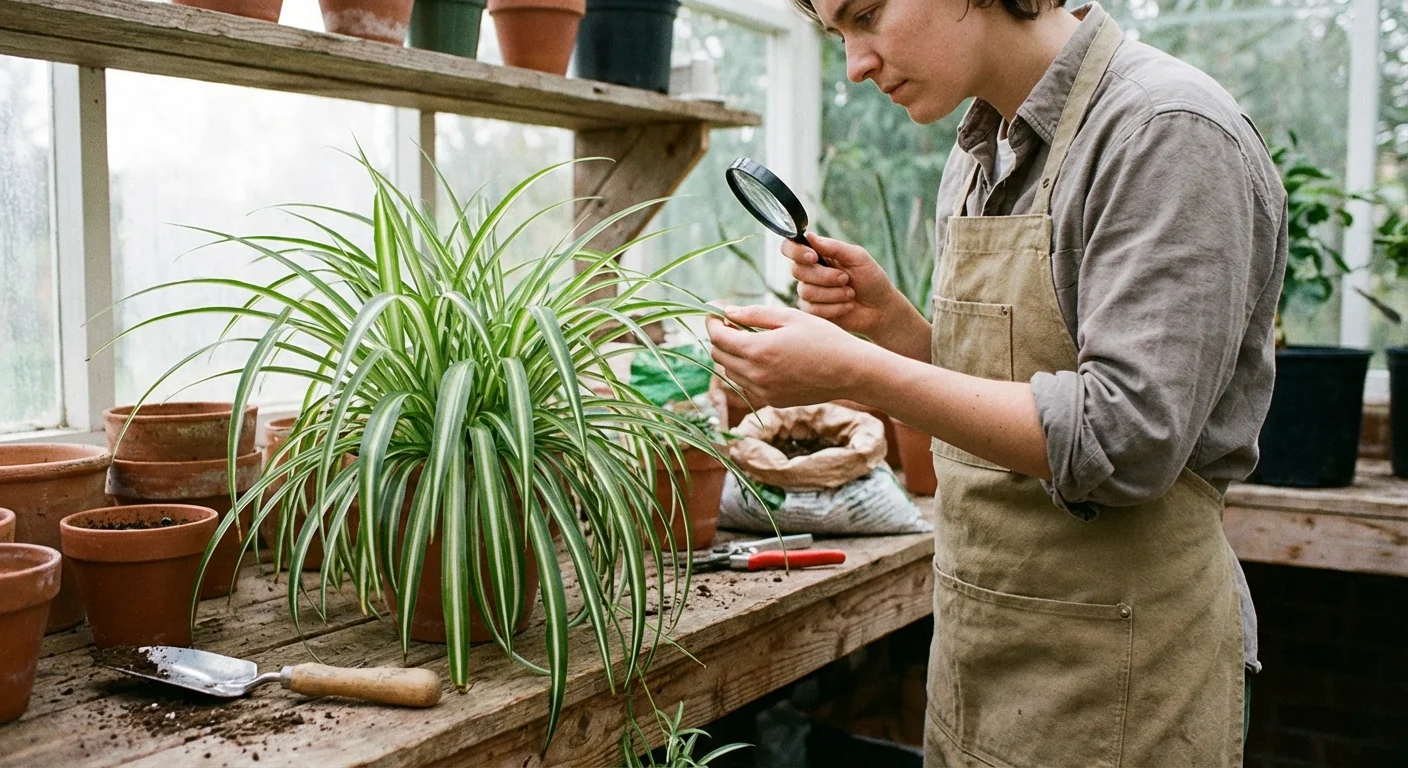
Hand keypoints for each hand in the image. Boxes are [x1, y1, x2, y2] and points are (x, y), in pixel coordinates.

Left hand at [706, 304, 865, 407]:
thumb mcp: (790, 317)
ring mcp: (763, 391)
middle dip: (720, 337)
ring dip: (732, 355)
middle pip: (718, 356)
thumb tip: (726, 312)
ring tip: (751, 339)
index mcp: (758, 350)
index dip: (711, 322)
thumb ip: (754, 315)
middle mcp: (755, 375)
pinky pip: (747, 384)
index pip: (717, 337)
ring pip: (730, 372)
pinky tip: (766, 358)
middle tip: (733, 323)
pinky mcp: (772, 401)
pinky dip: (747, 370)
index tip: (715, 312)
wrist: (851, 372)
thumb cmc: (824, 338)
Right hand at [784, 233, 905, 336]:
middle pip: (797, 270)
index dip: (796, 252)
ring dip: (834, 293)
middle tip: (846, 279)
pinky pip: (813, 309)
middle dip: (824, 276)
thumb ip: (834, 247)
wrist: (880, 308)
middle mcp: (809, 272)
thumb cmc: (871, 279)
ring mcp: (809, 292)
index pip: (790, 248)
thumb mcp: (858, 257)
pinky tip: (847, 306)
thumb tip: (810, 236)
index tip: (814, 257)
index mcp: (817, 255)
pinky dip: (835, 308)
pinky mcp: (813, 312)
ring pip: (806, 292)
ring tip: (850, 294)